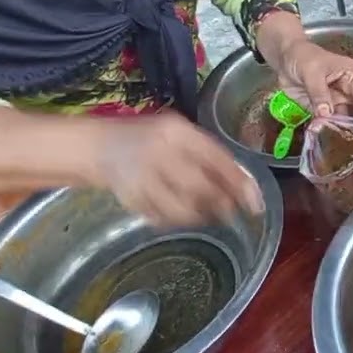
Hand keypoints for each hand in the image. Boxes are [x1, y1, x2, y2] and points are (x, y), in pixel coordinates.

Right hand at [95, 112, 264, 226]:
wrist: (97, 146)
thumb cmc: (146, 138)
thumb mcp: (177, 133)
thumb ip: (207, 152)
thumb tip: (243, 182)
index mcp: (177, 131)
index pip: (217, 159)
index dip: (240, 183)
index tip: (256, 203)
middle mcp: (160, 152)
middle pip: (202, 187)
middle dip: (222, 205)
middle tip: (234, 214)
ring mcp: (143, 176)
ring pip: (183, 208)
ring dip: (202, 216)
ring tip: (209, 216)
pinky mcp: (131, 198)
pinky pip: (163, 218)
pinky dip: (178, 221)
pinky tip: (183, 216)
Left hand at [277, 39, 352, 127]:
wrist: (285, 60)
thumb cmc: (303, 58)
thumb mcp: (311, 71)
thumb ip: (319, 93)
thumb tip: (326, 114)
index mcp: (352, 75)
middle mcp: (350, 90)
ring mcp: (339, 102)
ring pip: (351, 119)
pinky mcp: (327, 111)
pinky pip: (334, 124)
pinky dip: (337, 134)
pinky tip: (339, 146)